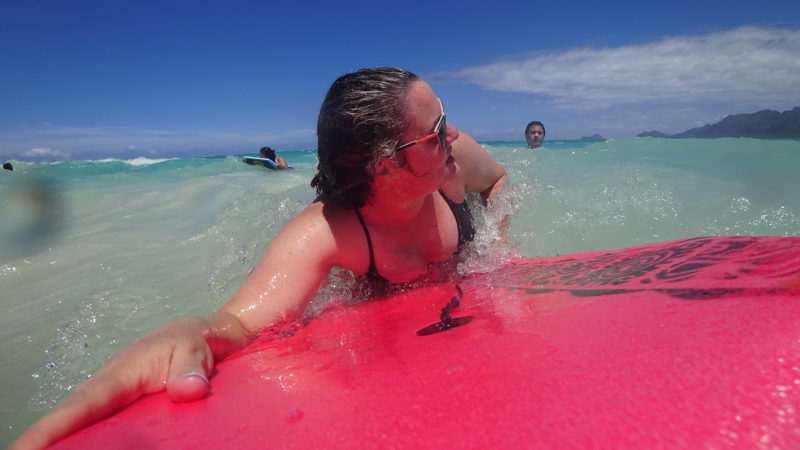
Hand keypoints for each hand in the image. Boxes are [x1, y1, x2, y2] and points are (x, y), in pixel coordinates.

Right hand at [10, 315, 235, 448]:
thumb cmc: (192, 341)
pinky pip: (112, 434)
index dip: (50, 429)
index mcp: (119, 375)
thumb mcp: (193, 348)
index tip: (22, 449)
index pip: (81, 405)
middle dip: (47, 445)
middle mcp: (110, 392)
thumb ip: (190, 369)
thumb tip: (189, 390)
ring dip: (72, 445)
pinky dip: (102, 444)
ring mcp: (118, 406)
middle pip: (74, 425)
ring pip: (90, 431)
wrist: (207, 337)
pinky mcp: (131, 415)